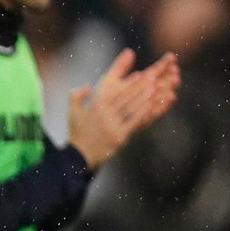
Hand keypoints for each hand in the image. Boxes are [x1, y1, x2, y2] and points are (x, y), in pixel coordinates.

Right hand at [68, 49, 180, 169]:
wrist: (79, 155)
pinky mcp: (119, 136)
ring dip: (145, 98)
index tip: (140, 75)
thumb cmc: (78, 131)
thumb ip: (76, 95)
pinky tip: (152, 107)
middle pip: (126, 97)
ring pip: (132, 108)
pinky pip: (134, 123)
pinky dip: (144, 114)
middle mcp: (104, 114)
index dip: (129, 83)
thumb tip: (88, 85)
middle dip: (140, 87)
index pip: (114, 91)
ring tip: (157, 89)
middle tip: (154, 78)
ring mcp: (112, 125)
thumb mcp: (72, 111)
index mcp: (95, 106)